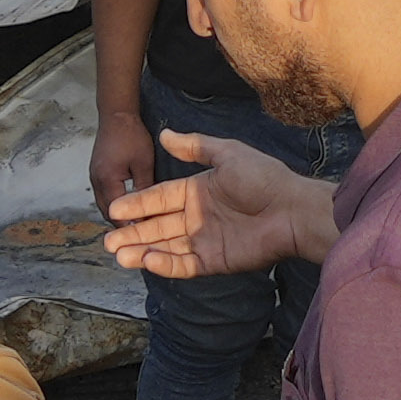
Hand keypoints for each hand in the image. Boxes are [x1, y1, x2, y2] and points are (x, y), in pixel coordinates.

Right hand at [103, 125, 336, 277]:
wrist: (292, 210)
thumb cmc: (264, 178)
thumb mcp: (228, 154)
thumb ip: (195, 147)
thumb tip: (164, 134)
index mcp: (197, 191)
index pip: (160, 198)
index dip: (137, 204)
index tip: (115, 209)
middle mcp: (197, 217)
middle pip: (157, 226)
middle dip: (132, 233)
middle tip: (108, 240)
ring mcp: (204, 241)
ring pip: (165, 247)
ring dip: (141, 251)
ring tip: (118, 253)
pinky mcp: (214, 262)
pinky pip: (183, 264)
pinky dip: (164, 264)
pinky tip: (147, 260)